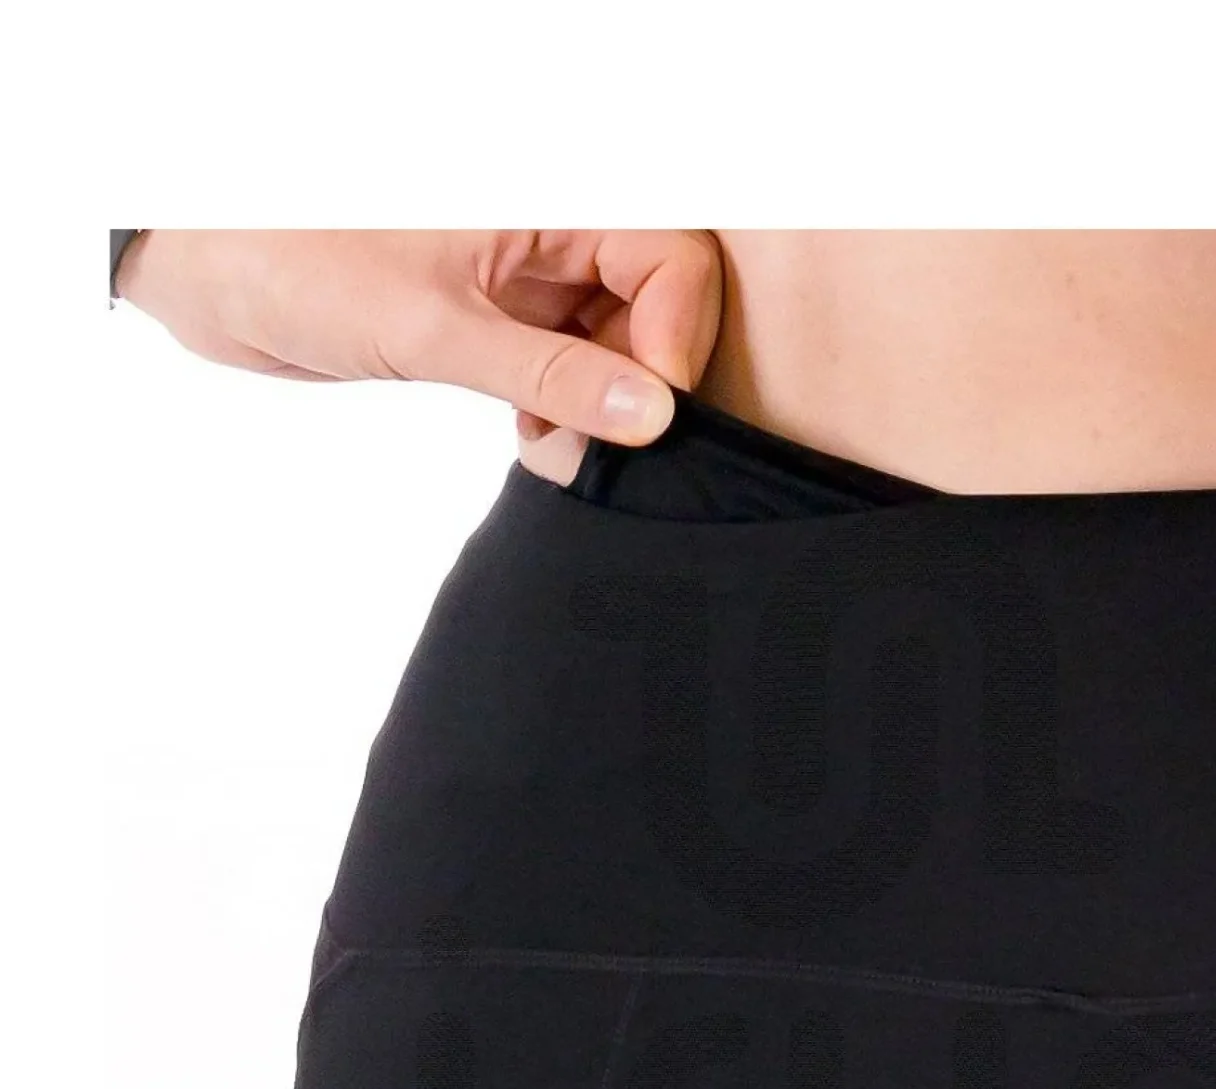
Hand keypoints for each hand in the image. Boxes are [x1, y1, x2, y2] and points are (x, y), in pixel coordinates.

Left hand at [116, 230, 722, 481]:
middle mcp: (549, 228)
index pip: (672, 257)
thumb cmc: (304, 264)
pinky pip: (573, 362)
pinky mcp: (503, 316)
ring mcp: (529, 273)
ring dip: (603, 404)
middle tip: (596, 439)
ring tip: (555, 442)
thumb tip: (652, 416)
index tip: (648, 412)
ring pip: (620, 338)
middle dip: (641, 380)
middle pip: (658, 300)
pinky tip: (535, 436)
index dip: (676, 338)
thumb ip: (548, 375)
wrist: (219, 276)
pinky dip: (569, 409)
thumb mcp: (435, 329)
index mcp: (547, 197)